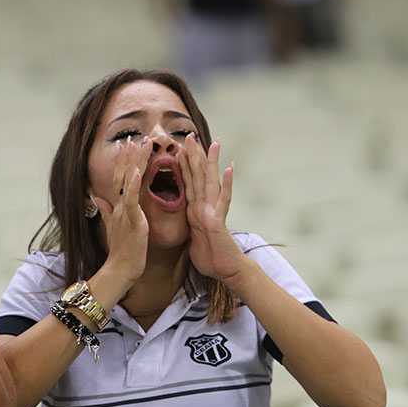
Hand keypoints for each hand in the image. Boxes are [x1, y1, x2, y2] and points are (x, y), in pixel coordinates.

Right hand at [92, 137, 152, 289]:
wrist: (120, 270)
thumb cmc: (121, 251)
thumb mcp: (112, 227)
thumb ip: (105, 211)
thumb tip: (97, 197)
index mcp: (119, 207)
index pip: (120, 179)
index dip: (123, 161)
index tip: (126, 143)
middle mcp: (120, 206)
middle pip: (124, 175)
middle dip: (130, 155)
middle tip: (134, 136)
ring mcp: (125, 212)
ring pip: (130, 182)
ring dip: (134, 162)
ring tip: (140, 144)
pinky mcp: (133, 220)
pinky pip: (133, 200)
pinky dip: (135, 185)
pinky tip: (138, 172)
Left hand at [178, 134, 241, 281]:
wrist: (226, 271)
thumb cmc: (210, 257)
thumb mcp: (192, 237)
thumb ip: (190, 224)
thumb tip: (185, 217)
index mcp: (195, 209)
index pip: (188, 182)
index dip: (183, 164)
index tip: (179, 147)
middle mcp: (205, 206)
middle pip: (199, 176)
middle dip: (194, 155)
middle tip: (190, 135)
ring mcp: (214, 212)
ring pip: (211, 182)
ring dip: (212, 162)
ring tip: (213, 143)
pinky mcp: (219, 221)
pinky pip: (223, 201)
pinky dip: (227, 185)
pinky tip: (229, 169)